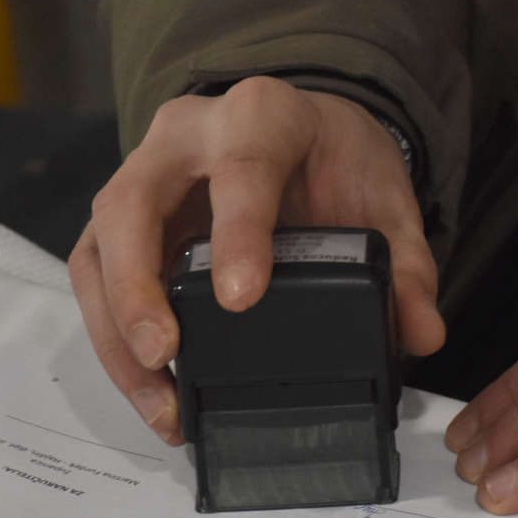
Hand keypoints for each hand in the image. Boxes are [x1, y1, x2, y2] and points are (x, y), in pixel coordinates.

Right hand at [70, 77, 444, 442]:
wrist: (309, 135)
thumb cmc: (338, 163)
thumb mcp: (386, 202)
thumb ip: (406, 266)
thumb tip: (421, 334)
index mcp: (262, 117)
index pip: (241, 166)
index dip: (237, 233)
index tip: (241, 300)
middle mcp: (186, 135)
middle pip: (132, 203)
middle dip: (138, 287)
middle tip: (165, 356)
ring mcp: (143, 174)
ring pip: (99, 246)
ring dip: (117, 331)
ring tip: (159, 401)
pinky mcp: (122, 220)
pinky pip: (96, 275)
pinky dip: (114, 339)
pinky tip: (152, 391)